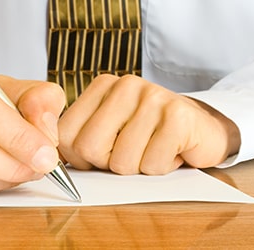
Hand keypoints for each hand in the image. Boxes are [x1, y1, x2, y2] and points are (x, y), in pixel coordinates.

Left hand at [58, 74, 240, 174]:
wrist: (201, 128)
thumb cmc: (149, 135)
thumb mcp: (109, 131)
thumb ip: (80, 139)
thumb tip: (52, 162)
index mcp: (101, 87)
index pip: (65, 135)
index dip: (81, 158)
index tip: (102, 156)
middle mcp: (124, 86)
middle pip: (89, 148)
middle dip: (108, 164)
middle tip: (131, 153)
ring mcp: (152, 97)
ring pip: (122, 161)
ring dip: (139, 167)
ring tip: (153, 148)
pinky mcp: (177, 115)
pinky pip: (152, 163)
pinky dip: (161, 167)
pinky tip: (171, 150)